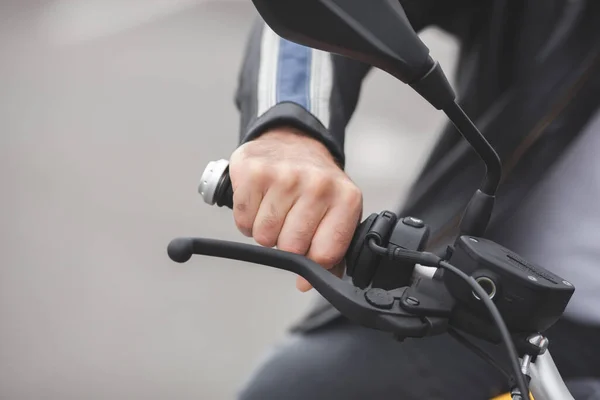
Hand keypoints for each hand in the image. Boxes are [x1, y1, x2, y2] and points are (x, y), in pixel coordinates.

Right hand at [229, 126, 362, 291]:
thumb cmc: (316, 184)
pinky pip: (243, 220)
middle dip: (284, 243)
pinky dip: (246, 218)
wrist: (294, 141)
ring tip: (274, 209)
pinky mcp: (254, 171)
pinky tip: (258, 201)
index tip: (306, 257)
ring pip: (263, 236)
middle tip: (288, 223)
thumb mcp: (338, 213)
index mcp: (346, 199)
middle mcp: (317, 184)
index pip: (324, 254)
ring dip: (264, 230)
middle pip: (290, 247)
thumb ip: (330, 253)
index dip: (310, 263)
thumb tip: (305, 283)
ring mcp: (284, 176)